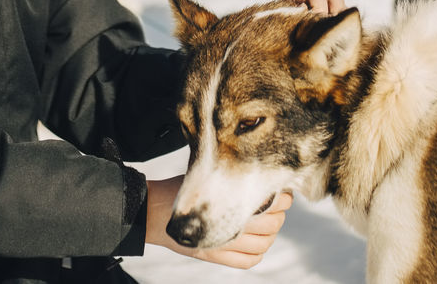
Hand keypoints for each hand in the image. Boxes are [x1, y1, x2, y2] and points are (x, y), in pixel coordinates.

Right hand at [146, 175, 292, 268]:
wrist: (154, 210)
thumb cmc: (181, 189)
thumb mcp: (206, 176)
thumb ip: (232, 179)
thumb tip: (260, 175)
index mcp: (228, 204)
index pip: (271, 204)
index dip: (282, 198)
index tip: (282, 191)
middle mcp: (228, 228)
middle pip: (272, 225)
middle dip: (279, 214)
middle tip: (276, 204)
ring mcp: (222, 245)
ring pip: (263, 245)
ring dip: (271, 234)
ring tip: (268, 222)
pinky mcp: (215, 256)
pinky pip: (248, 262)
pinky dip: (258, 254)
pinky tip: (256, 243)